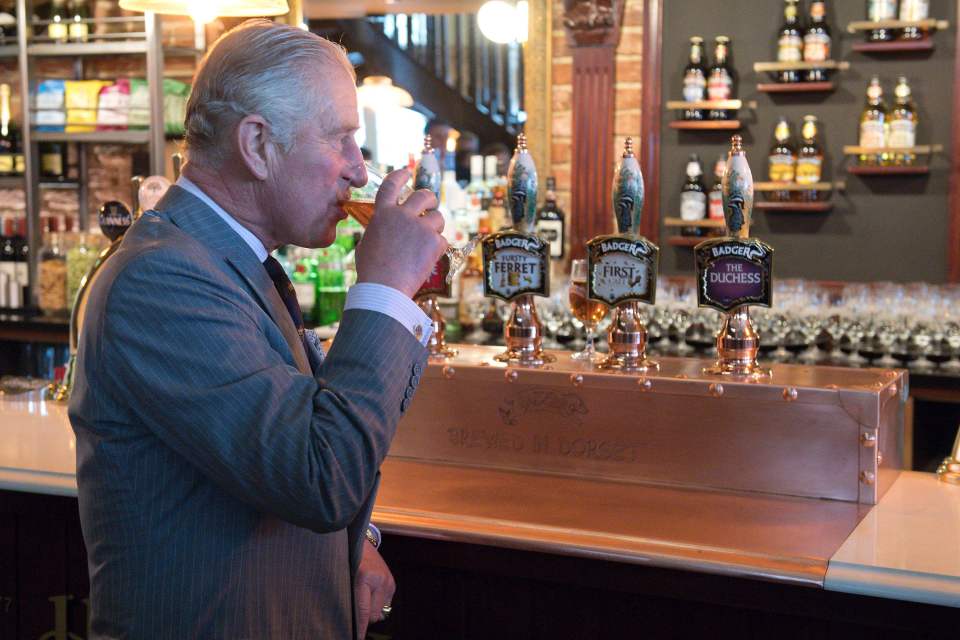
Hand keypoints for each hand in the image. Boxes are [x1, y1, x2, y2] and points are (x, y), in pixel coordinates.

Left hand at [354, 541, 395, 637]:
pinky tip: (369, 593)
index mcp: (365, 577)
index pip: (363, 611)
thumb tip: (352, 620)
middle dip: (364, 617)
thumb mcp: (345, 577)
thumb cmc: (348, 560)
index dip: (360, 628)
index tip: (357, 637)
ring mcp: (388, 581)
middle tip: (353, 610)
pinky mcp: (392, 583)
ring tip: (362, 598)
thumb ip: (349, 597)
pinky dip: (376, 603)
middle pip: (373, 615)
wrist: (361, 542)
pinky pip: (384, 604)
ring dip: (370, 610)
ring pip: (379, 611)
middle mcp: (379, 580)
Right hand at [355, 168, 447, 297]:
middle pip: (424, 195)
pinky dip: (438, 248)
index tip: (407, 172)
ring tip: (428, 241)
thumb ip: (378, 231)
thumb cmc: (371, 271)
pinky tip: (428, 258)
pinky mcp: (434, 241)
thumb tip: (383, 230)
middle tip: (431, 206)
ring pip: (438, 218)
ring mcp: (420, 227)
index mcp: (383, 214)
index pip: (392, 185)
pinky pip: (442, 240)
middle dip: (431, 199)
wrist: (385, 287)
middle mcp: (402, 215)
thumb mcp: (367, 243)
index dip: (400, 176)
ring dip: (436, 227)